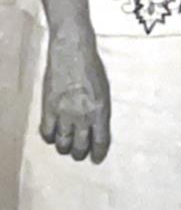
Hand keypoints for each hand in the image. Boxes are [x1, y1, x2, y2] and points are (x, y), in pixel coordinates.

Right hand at [41, 33, 110, 162]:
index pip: (101, 142)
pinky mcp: (48, 109)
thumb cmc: (92, 67)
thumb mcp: (104, 90)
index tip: (96, 159)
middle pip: (80, 147)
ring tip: (66, 146)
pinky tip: (52, 135)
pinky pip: (47, 133)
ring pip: (63, 144)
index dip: (98, 153)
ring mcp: (64, 114)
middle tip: (79, 153)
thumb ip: (100, 111)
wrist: (72, 51)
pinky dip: (49, 137)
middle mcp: (83, 116)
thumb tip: (96, 127)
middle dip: (80, 153)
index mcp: (101, 111)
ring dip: (65, 148)